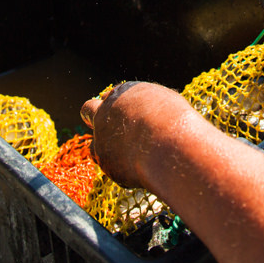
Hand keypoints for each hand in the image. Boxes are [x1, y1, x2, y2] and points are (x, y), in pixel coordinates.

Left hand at [80, 82, 198, 187]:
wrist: (169, 145)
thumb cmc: (175, 122)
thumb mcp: (166, 105)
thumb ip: (149, 109)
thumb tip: (150, 116)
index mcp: (124, 92)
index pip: (112, 97)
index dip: (118, 109)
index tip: (127, 119)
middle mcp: (106, 110)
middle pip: (88, 109)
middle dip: (93, 118)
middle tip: (108, 131)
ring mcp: (101, 135)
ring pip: (94, 144)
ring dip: (107, 151)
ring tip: (132, 160)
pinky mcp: (103, 158)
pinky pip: (108, 165)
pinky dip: (119, 169)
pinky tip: (138, 170)